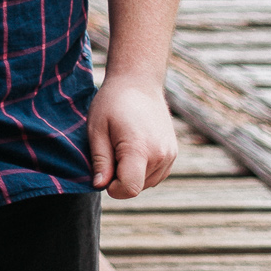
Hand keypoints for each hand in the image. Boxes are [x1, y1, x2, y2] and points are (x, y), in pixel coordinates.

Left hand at [87, 75, 177, 198]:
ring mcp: (170, 155)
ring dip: (131, 174)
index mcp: (140, 149)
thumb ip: (100, 159)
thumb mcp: (96, 129)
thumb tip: (100, 185)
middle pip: (137, 187)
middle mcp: (160, 155)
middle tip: (111, 150)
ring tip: (121, 146)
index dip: (112, 188)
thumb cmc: (112, 103)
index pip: (129, 189)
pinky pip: (155, 175)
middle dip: (119, 178)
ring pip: (146, 183)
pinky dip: (142, 170)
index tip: (103, 173)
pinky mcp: (173, 153)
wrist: (138, 82)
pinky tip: (133, 148)